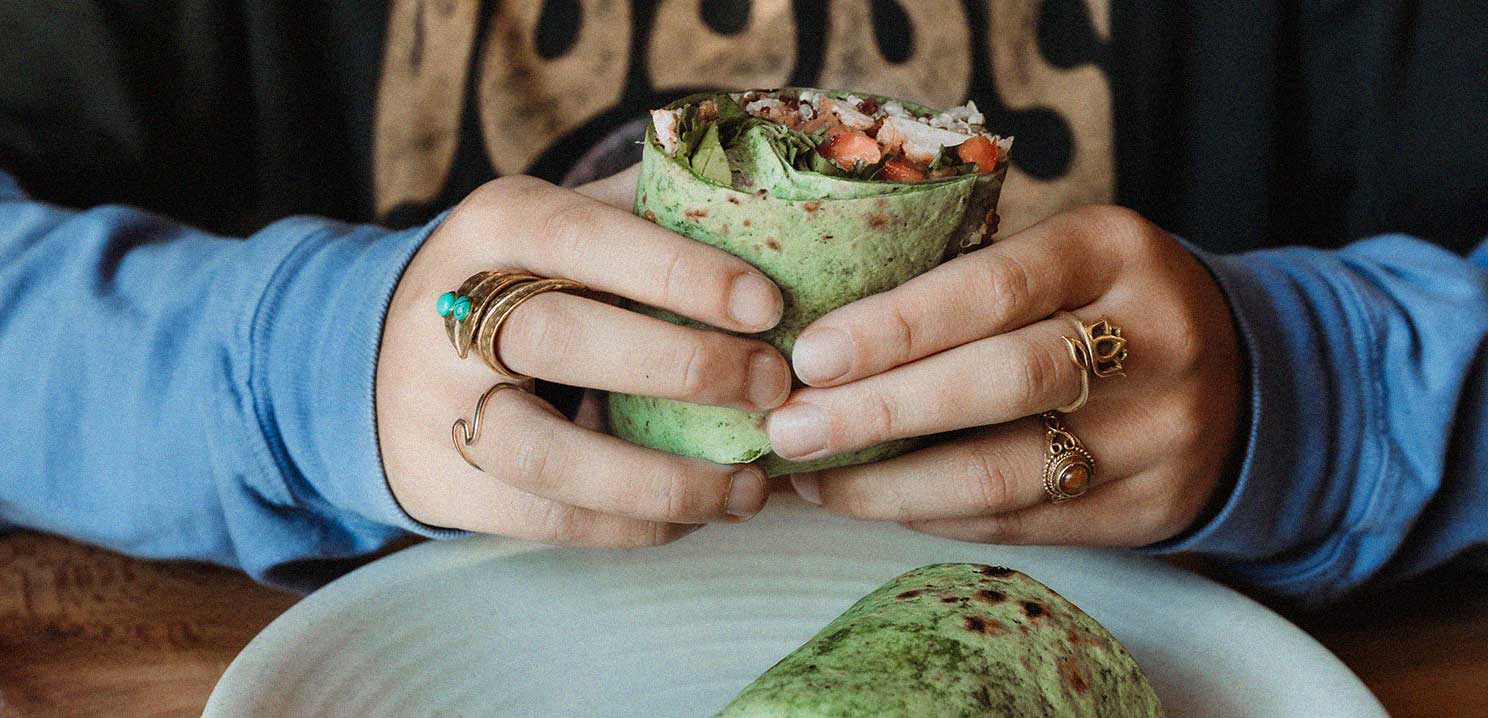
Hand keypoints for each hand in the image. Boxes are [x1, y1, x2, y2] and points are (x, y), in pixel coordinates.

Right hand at [376, 169, 792, 544]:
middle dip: (682, 366)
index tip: (765, 305)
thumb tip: (768, 197)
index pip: (584, 237)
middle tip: (771, 385)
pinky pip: (545, 518)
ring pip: (550, 454)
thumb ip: (649, 206)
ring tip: (748, 488)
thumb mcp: (563, 222)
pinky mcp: (440, 482)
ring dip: (664, 480)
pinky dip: (632, 526)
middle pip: (562, 341)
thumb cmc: (519, 280)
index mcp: (495, 227)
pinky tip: (696, 516)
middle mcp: (451, 313)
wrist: (378, 357)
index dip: (677, 271)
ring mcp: (438, 406)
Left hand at [768, 205, 1243, 545]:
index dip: (895, 326)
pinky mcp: (1149, 509)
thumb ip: (972, 281)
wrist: (1248, 380)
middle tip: (788, 428)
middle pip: (998, 383)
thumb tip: (820, 332)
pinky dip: (933, 515)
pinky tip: (873, 502)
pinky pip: (1021, 522)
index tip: (810, 355)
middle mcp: (1151, 340)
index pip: (994, 287)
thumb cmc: (1107, 302)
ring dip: (889, 484)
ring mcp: (1159, 434)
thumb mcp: (1066, 257)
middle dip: (877, 412)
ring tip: (811, 478)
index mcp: (1115, 251)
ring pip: (1004, 473)